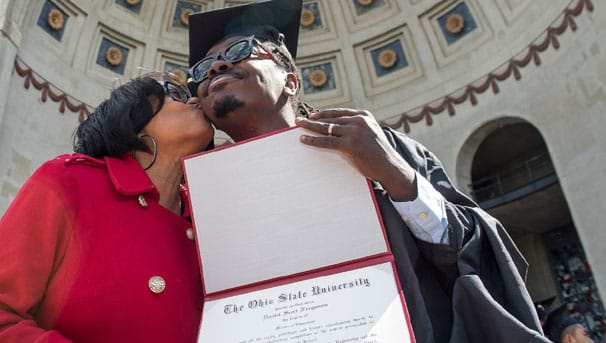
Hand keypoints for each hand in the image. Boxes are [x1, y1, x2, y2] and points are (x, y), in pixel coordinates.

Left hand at [295, 108, 416, 201]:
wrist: (390, 166)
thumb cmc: (379, 153)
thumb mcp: (370, 133)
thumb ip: (357, 128)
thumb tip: (336, 129)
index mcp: (363, 115)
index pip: (338, 112)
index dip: (323, 113)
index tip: (312, 115)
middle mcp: (358, 121)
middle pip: (330, 119)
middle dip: (313, 119)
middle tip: (299, 120)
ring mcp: (354, 132)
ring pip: (326, 128)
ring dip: (310, 127)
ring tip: (299, 127)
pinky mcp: (350, 145)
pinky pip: (327, 141)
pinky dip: (313, 140)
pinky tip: (303, 139)